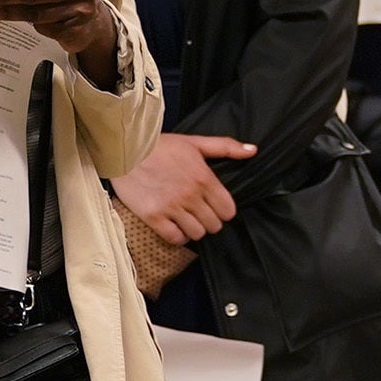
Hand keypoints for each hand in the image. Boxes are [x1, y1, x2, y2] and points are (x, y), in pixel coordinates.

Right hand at [110, 132, 257, 242]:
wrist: (127, 150)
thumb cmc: (162, 146)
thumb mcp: (195, 142)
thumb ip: (226, 147)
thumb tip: (253, 150)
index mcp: (204, 178)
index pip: (229, 211)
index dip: (224, 211)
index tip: (215, 206)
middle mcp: (190, 195)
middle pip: (214, 225)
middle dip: (210, 220)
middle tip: (200, 213)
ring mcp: (172, 207)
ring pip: (197, 234)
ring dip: (194, 229)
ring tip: (187, 219)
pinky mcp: (154, 216)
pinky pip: (175, 238)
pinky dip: (178, 236)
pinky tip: (174, 225)